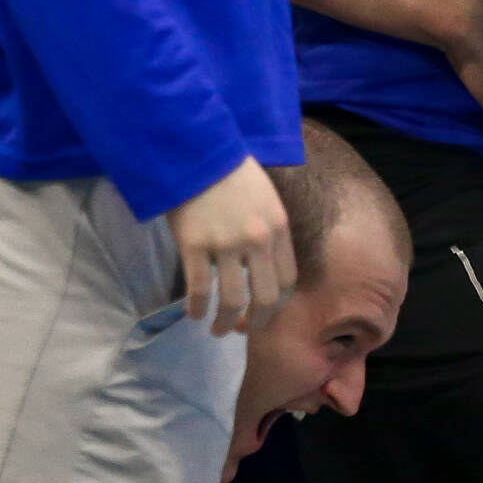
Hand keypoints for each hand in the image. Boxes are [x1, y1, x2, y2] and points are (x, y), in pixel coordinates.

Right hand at [167, 155, 295, 336]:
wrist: (198, 152)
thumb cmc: (233, 175)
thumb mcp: (266, 200)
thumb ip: (270, 233)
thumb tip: (262, 271)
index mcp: (279, 228)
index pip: (288, 281)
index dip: (277, 307)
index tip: (264, 314)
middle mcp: (258, 240)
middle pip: (266, 298)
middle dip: (256, 322)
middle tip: (244, 329)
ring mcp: (226, 244)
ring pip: (232, 300)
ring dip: (225, 323)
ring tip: (217, 329)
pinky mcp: (195, 245)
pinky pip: (199, 290)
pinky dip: (197, 308)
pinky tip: (194, 314)